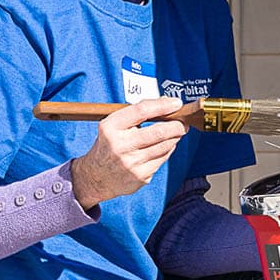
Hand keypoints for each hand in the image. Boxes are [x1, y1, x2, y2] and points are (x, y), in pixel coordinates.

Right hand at [70, 96, 189, 210]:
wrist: (97, 176)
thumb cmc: (109, 145)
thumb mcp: (113, 125)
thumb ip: (136, 114)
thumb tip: (167, 104)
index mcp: (111, 127)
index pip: (141, 111)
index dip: (163, 105)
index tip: (176, 103)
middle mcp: (120, 145)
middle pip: (159, 132)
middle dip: (177, 125)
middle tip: (183, 122)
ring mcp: (131, 163)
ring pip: (165, 146)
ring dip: (174, 137)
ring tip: (175, 132)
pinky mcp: (141, 176)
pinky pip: (162, 159)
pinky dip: (167, 150)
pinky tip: (164, 147)